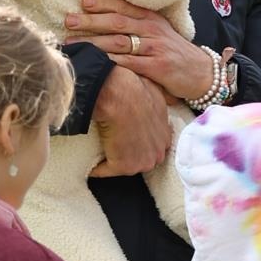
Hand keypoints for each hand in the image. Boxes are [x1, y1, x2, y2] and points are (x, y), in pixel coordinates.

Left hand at [67, 0, 216, 105]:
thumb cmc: (174, 52)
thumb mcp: (159, 32)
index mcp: (152, 18)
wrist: (201, 73)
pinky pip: (127, 63)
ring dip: (93, 42)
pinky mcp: (156, 67)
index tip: (83, 1)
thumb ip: (137, 24)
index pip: (124, 5)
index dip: (103, 2)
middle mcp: (153, 30)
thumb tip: (105, 17)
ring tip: (72, 43)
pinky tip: (92, 63)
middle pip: (117, 22)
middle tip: (69, 19)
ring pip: (118, 42)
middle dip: (91, 20)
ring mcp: (155, 48)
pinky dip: (108, 63)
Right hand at [90, 62, 175, 176]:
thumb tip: (172, 100)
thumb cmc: (135, 89)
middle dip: (129, 156)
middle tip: (112, 147)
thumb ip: (165, 101)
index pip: (155, 147)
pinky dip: (96, 168)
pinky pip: (105, 171)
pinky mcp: (123, 167)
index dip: (140, 144)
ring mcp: (141, 162)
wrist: (119, 96)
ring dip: (112, 162)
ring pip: (125, 166)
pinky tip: (89, 163)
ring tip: (99, 153)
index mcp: (165, 136)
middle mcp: (157, 153)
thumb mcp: (159, 92)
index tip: (128, 140)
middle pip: (142, 161)